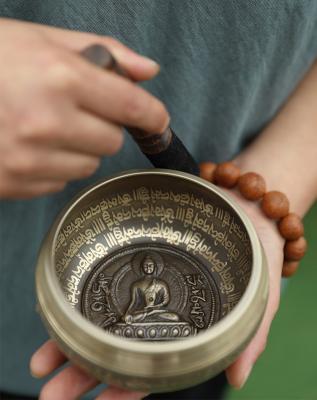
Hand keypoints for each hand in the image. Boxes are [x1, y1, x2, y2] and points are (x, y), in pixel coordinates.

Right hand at [0, 19, 168, 198]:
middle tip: (75, 110)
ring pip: (88, 166)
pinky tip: (29, 147)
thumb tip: (148, 72)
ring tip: (46, 127)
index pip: (131, 107)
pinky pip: (60, 182)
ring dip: (78, 149)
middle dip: (103, 126)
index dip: (153, 115)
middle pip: (112, 141)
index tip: (158, 120)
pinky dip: (54, 167)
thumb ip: (105, 53)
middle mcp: (47, 122)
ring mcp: (29, 159)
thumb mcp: (42, 40)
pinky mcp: (15, 183)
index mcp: (60, 78)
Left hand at [30, 189, 282, 398]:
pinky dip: (80, 298)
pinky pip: (102, 280)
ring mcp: (141, 288)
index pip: (153, 371)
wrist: (244, 211)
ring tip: (41, 361)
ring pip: (99, 320)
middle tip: (51, 392)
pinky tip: (56, 312)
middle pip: (115, 351)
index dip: (126, 390)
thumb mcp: (258, 299)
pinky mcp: (132, 258)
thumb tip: (238, 378)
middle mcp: (155, 315)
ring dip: (69, 341)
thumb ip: (251, 336)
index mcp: (182, 332)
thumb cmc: (253, 258)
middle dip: (82, 373)